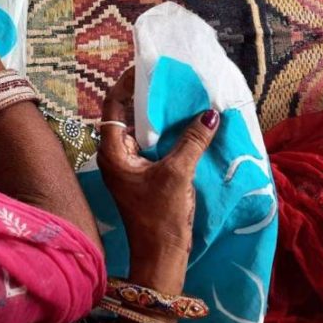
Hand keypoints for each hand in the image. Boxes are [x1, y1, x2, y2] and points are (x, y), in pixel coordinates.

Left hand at [96, 68, 218, 295]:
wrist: (160, 257)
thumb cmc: (161, 217)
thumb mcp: (178, 174)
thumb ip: (192, 141)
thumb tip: (210, 112)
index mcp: (112, 150)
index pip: (114, 104)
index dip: (128, 82)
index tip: (147, 65)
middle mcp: (115, 154)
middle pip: (127, 113)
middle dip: (148, 95)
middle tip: (171, 75)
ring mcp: (128, 165)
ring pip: (141, 129)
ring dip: (159, 114)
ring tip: (182, 93)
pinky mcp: (142, 174)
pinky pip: (151, 144)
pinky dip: (166, 132)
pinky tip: (187, 123)